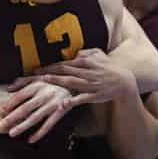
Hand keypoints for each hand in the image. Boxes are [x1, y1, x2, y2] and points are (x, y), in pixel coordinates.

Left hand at [0, 80, 73, 141]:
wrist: (77, 84)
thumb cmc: (54, 81)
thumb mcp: (39, 78)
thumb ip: (23, 81)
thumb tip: (8, 88)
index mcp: (37, 86)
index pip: (20, 96)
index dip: (10, 104)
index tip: (1, 111)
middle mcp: (44, 95)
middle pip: (25, 108)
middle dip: (12, 117)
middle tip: (1, 124)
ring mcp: (53, 104)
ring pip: (35, 117)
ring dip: (23, 126)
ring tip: (12, 133)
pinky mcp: (61, 112)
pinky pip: (49, 124)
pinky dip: (40, 133)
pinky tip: (30, 140)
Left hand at [12, 51, 135, 103]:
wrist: (125, 82)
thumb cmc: (110, 68)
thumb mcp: (99, 56)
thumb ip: (86, 53)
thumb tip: (75, 53)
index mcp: (85, 62)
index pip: (62, 64)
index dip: (48, 67)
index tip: (33, 71)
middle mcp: (85, 72)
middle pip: (62, 72)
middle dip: (46, 73)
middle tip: (32, 76)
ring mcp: (89, 84)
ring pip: (70, 82)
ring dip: (56, 82)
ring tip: (43, 82)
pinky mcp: (94, 95)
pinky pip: (81, 98)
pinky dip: (72, 101)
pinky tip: (62, 105)